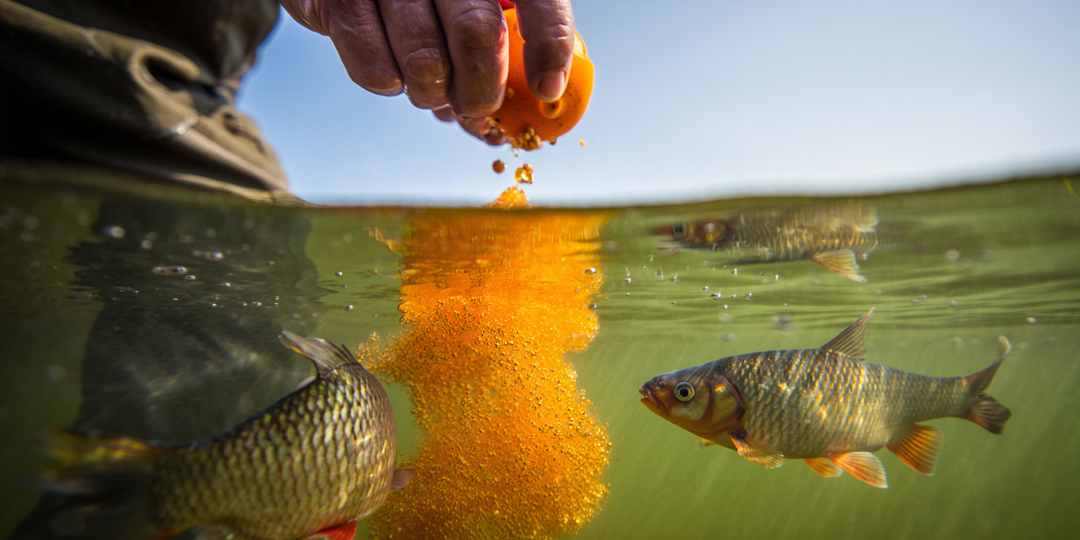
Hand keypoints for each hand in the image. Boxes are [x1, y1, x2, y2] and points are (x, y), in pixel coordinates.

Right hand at [281, 0, 575, 144]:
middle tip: (478, 106)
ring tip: (431, 89)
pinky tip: (394, 71)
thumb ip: (500, 41)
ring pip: (426, 61)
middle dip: (482, 90)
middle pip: (478, 33)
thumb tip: (522, 111)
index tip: (546, 88)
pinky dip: (391, 86)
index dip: (547, 45)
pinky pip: (376, 71)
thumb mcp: (469, 2)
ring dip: (433, 95)